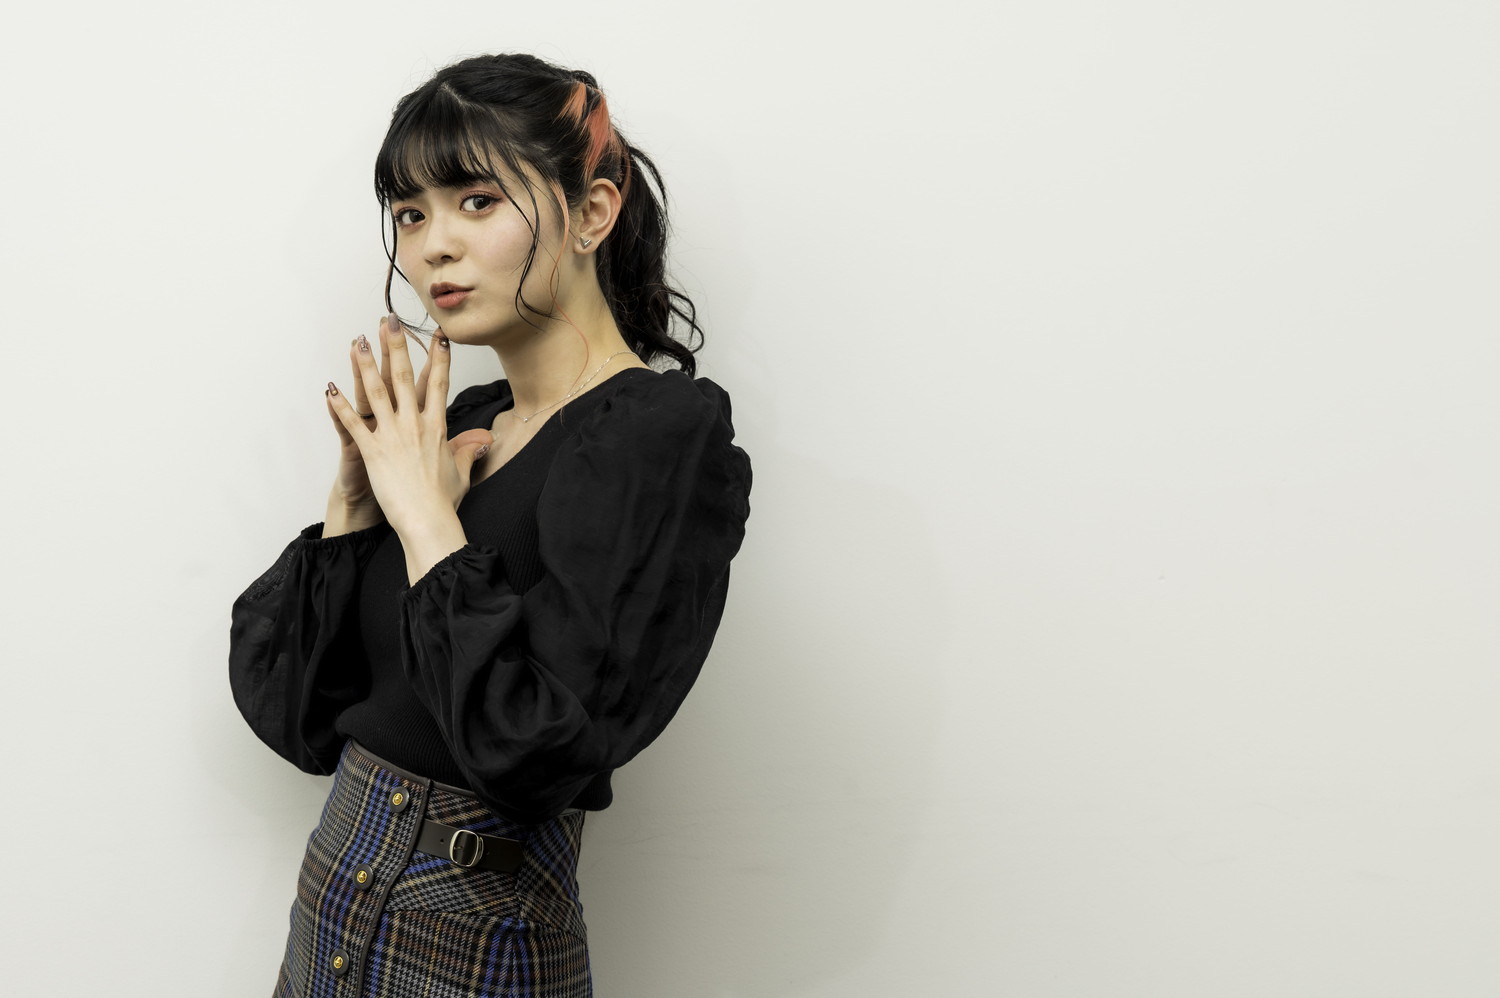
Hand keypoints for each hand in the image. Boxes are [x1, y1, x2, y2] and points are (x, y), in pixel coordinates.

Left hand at [325, 315, 493, 536]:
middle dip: (396, 346)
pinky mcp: (372, 451)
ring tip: (357, 342)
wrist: (427, 520)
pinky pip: (353, 423)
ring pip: (375, 392)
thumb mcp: (461, 472)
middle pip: (404, 377)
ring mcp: (392, 436)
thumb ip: (469, 451)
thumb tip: (484, 441)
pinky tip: (329, 389)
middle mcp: (414, 425)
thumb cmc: (443, 501)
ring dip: (364, 365)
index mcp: (436, 427)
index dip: (438, 358)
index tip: (438, 336)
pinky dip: (340, 406)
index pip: (438, 384)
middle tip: (389, 322)